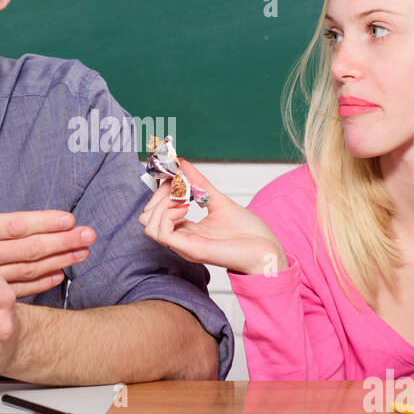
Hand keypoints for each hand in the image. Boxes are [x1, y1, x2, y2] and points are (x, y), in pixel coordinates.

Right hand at [0, 147, 95, 300]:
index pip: (15, 225)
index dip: (44, 222)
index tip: (70, 219)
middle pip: (30, 249)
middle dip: (62, 242)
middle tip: (90, 236)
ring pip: (27, 270)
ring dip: (57, 261)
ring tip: (81, 255)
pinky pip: (14, 289)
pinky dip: (38, 284)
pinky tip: (57, 277)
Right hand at [139, 159, 285, 275]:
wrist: (266, 250)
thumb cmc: (249, 233)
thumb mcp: (218, 200)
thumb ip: (199, 183)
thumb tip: (182, 163)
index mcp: (187, 230)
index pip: (155, 211)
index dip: (161, 190)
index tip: (174, 175)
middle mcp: (181, 238)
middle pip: (147, 217)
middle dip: (158, 195)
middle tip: (179, 187)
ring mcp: (184, 244)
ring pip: (148, 224)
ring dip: (161, 204)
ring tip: (183, 198)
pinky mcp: (191, 249)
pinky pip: (161, 232)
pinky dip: (168, 214)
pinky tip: (186, 207)